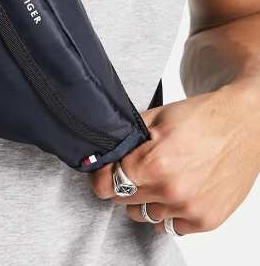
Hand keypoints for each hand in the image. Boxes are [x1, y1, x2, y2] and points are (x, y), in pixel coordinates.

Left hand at [89, 83, 259, 235]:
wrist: (242, 124)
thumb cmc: (202, 118)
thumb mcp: (156, 118)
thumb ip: (128, 138)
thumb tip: (106, 150)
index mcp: (153, 163)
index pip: (107, 185)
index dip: (102, 177)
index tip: (104, 174)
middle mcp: (170, 190)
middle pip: (124, 200)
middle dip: (124, 184)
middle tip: (136, 169)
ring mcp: (189, 209)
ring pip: (144, 215)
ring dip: (145, 200)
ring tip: (158, 179)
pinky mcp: (206, 220)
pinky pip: (170, 228)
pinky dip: (167, 213)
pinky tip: (174, 192)